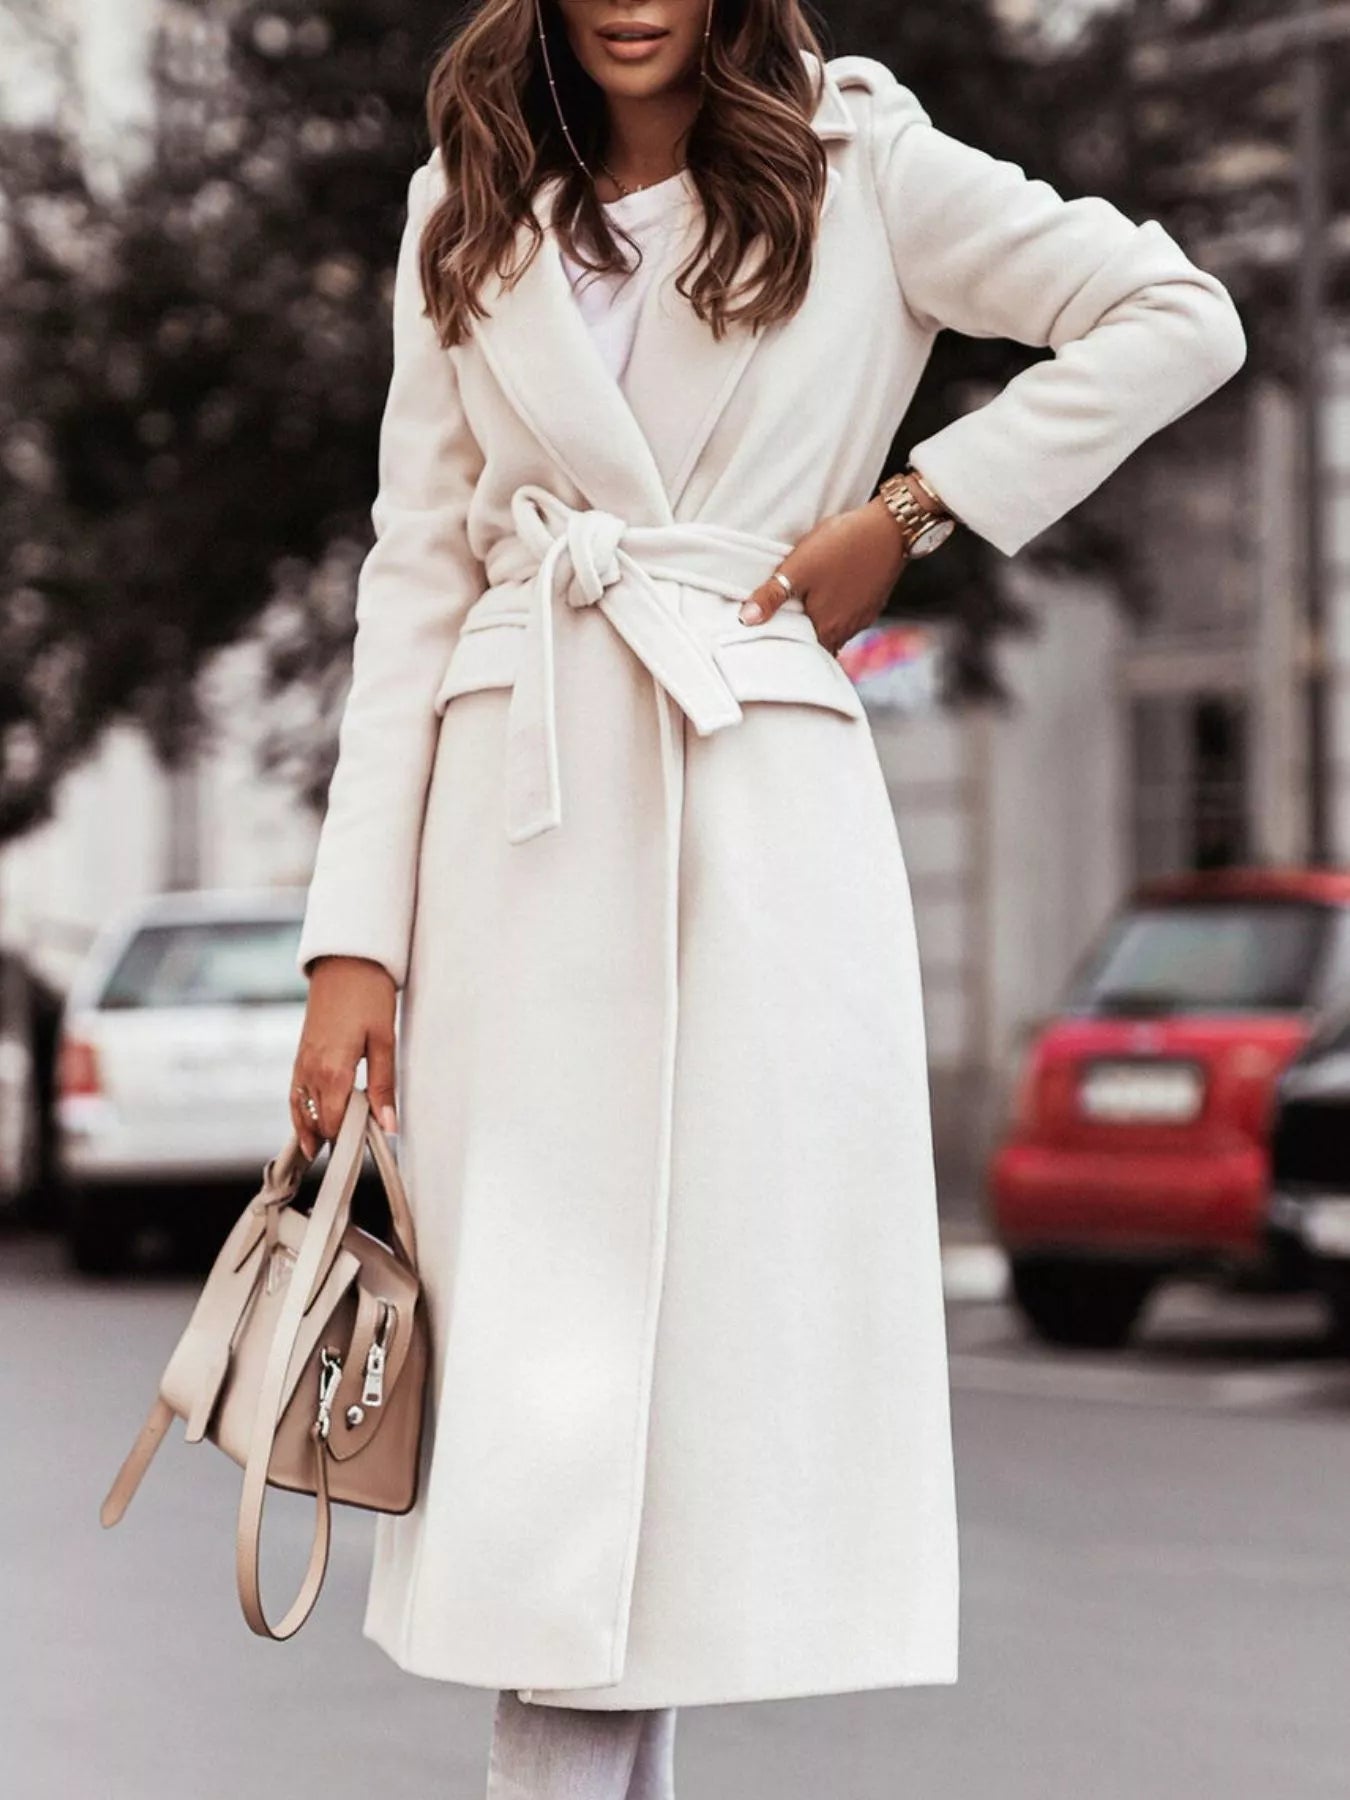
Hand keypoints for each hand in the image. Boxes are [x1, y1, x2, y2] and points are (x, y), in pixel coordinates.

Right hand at [290, 955, 398, 1158]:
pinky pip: (295, 1092)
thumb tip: (388, 1123)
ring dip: (311, 1128)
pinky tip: (308, 1119)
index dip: (347, 1141)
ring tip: (318, 1152)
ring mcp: (302, 1061)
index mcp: (332, 1071)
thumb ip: (384, 1085)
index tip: (363, 1151)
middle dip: (331, 1137)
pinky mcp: (301, 1053)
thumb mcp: (385, 1041)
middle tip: (347, 1155)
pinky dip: (300, 1110)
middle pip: (316, 1120)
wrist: (346, 961)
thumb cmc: (368, 995)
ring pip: (301, 1109)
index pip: (334, 1123)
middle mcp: (310, 1070)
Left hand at [737, 497, 909, 653]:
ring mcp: (862, 618)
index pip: (801, 654)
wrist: (890, 527)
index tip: (771, 644)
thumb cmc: (842, 545)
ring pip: (835, 633)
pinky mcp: (873, 604)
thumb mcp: (799, 567)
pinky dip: (838, 615)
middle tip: (784, 629)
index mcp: (824, 628)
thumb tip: (746, 621)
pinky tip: (830, 598)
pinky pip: (850, 619)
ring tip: (804, 614)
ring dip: (821, 628)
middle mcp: (846, 630)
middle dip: (803, 641)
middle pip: (819, 646)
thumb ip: (772, 596)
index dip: (787, 650)